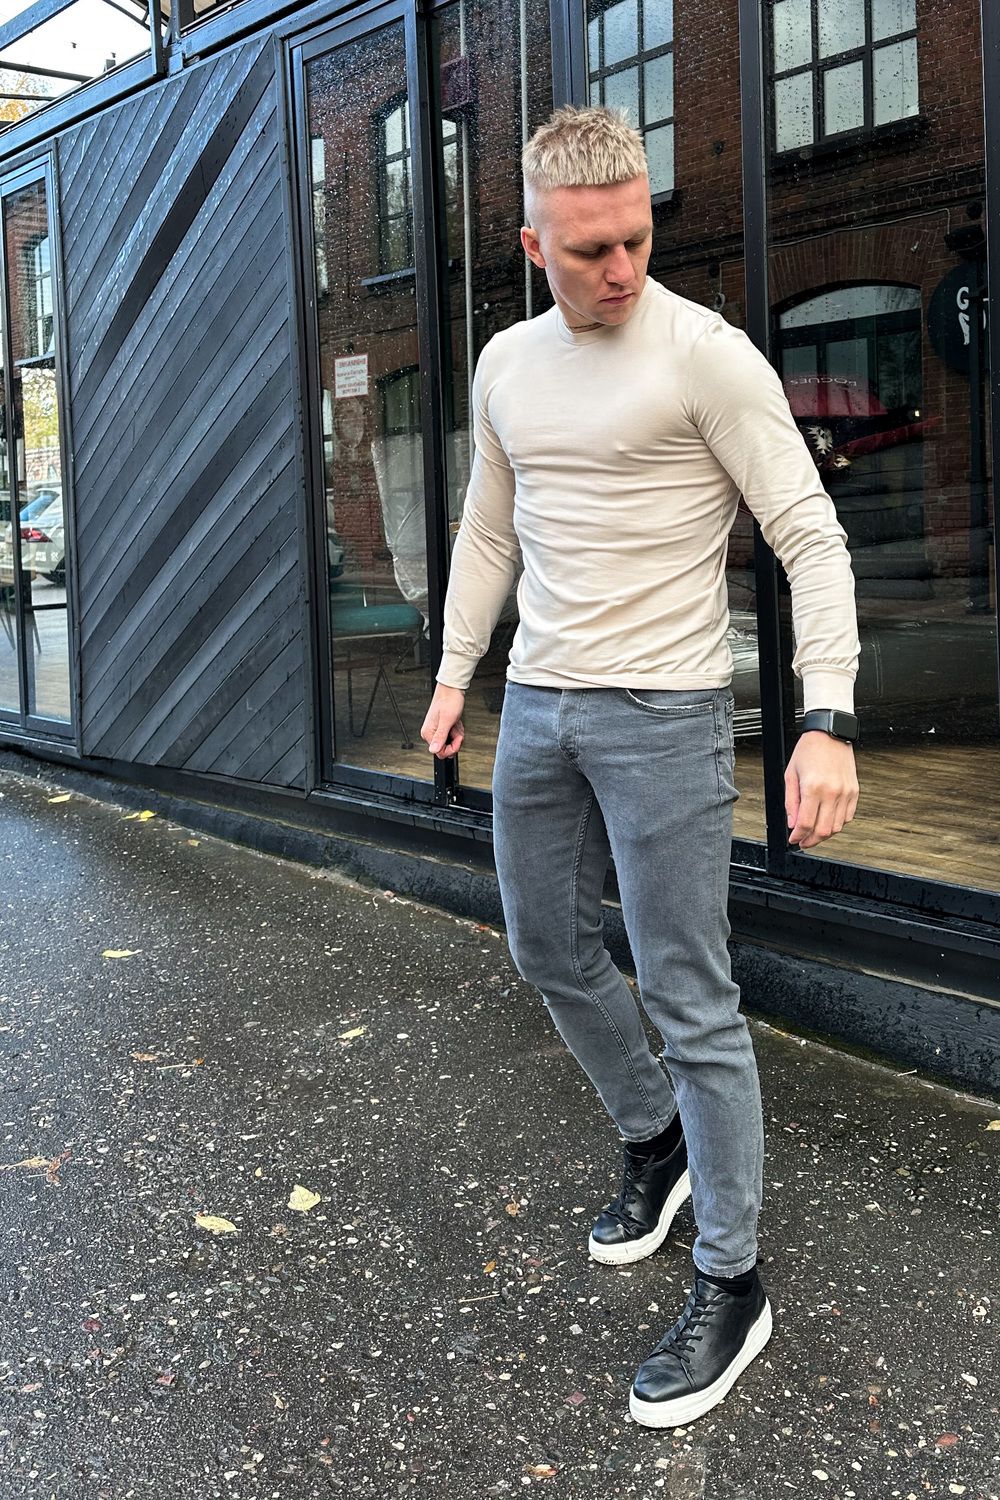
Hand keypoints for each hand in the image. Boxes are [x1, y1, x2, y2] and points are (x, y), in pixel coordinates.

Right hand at [421, 684, 466, 758]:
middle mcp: (430, 733)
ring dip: (457, 734)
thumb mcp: (447, 720)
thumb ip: (440, 737)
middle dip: (455, 740)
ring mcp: (436, 730)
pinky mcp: (441, 728)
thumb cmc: (449, 701)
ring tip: (456, 724)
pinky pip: (451, 736)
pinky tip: (456, 723)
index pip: (439, 752)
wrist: (452, 690)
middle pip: (445, 748)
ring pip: (450, 742)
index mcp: (428, 733)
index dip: (452, 748)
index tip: (457, 738)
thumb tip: (433, 750)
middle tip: (457, 728)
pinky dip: (457, 730)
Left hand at [784, 731, 858, 849]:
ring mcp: (846, 793)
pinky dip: (838, 824)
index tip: (793, 839)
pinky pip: (848, 817)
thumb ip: (791, 802)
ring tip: (814, 833)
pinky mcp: (855, 791)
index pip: (805, 823)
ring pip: (837, 827)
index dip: (798, 836)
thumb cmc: (809, 750)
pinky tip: (827, 821)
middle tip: (803, 842)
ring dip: (824, 834)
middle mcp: (832, 792)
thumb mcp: (791, 775)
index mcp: (813, 787)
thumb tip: (792, 823)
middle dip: (811, 841)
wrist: (830, 733)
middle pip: (823, 830)